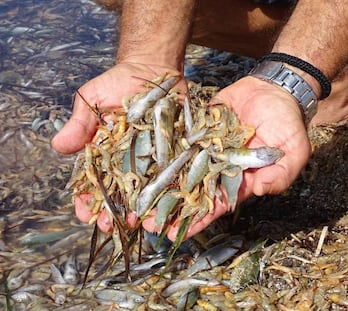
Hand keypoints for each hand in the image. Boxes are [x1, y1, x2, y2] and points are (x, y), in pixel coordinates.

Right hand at [52, 62, 183, 231]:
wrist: (154, 69)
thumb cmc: (119, 82)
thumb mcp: (92, 98)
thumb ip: (80, 124)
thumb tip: (58, 146)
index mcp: (104, 152)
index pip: (92, 181)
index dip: (87, 200)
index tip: (85, 214)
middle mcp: (127, 160)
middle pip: (119, 193)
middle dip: (114, 212)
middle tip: (112, 227)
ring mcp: (151, 159)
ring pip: (146, 190)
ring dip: (143, 210)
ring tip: (143, 225)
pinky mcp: (174, 153)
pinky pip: (173, 176)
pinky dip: (171, 192)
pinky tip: (169, 208)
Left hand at [145, 76, 311, 239]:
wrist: (275, 90)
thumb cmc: (288, 124)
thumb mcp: (294, 151)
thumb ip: (281, 174)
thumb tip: (261, 190)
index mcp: (241, 178)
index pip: (217, 203)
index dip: (199, 219)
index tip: (177, 233)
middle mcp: (220, 166)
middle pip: (193, 190)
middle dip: (173, 207)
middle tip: (148, 222)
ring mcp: (207, 147)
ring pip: (182, 168)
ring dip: (163, 183)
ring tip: (140, 199)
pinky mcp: (199, 128)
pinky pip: (180, 140)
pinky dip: (164, 150)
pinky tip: (143, 162)